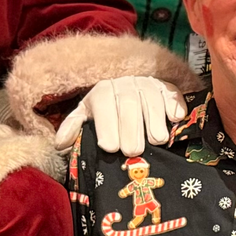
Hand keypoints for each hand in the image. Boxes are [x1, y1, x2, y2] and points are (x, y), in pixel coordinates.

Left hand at [53, 74, 185, 153]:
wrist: (128, 91)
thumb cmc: (106, 113)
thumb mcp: (87, 117)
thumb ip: (74, 129)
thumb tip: (61, 144)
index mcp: (102, 91)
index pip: (103, 105)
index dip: (106, 126)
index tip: (109, 148)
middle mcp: (125, 84)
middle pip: (129, 104)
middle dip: (131, 129)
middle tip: (133, 151)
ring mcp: (147, 84)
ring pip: (152, 98)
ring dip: (155, 120)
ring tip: (156, 140)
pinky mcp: (167, 87)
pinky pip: (172, 93)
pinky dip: (175, 104)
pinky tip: (175, 118)